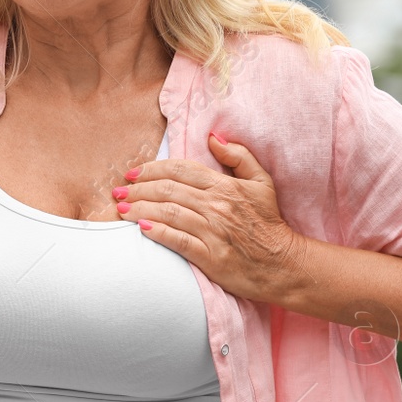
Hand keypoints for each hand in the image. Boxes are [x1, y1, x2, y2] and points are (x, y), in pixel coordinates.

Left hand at [114, 133, 310, 303]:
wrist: (284, 264)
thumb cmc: (268, 223)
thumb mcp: (261, 183)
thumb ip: (239, 156)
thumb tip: (213, 138)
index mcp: (225, 186)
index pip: (179, 170)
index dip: (151, 169)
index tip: (132, 173)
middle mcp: (217, 206)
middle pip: (168, 190)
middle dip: (137, 189)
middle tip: (118, 191)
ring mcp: (213, 231)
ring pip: (168, 213)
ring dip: (139, 209)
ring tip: (121, 209)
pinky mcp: (211, 257)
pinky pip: (177, 240)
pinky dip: (157, 232)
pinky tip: (141, 227)